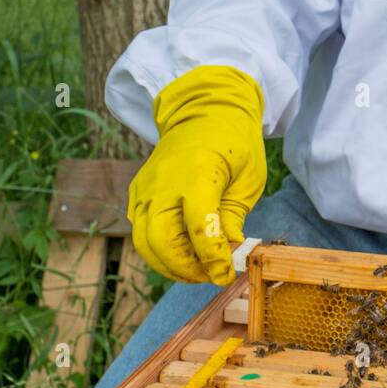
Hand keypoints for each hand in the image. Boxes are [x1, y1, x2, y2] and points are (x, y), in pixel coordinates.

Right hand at [127, 65, 266, 285]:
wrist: (205, 111)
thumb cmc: (234, 143)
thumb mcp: (248, 178)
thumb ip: (232, 217)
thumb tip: (227, 254)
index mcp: (198, 173)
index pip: (199, 227)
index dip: (211, 257)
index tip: (226, 273)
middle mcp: (164, 182)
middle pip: (161, 241)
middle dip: (186, 269)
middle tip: (211, 275)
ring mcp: (146, 188)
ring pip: (144, 242)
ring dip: (170, 266)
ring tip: (198, 270)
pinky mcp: (138, 193)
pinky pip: (140, 230)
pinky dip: (158, 250)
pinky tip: (183, 253)